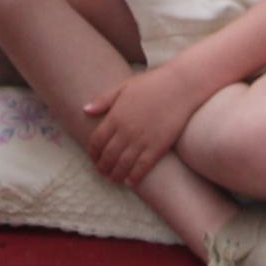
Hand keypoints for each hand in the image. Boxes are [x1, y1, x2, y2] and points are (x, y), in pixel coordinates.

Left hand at [77, 58, 205, 184]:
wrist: (180, 86)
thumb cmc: (152, 84)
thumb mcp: (124, 87)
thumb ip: (103, 100)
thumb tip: (85, 110)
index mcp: (115, 116)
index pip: (97, 140)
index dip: (93, 152)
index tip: (93, 157)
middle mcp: (126, 131)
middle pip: (108, 155)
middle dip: (102, 167)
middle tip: (102, 172)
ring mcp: (141, 140)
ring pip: (123, 165)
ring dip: (115, 175)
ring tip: (113, 179)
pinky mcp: (157, 147)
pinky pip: (142, 168)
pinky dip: (134, 177)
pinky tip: (130, 181)